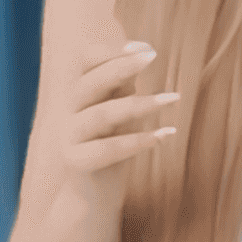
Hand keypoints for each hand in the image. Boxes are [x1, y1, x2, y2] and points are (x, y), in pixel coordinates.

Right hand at [48, 39, 181, 193]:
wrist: (91, 194)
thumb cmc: (112, 145)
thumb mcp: (120, 110)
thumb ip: (124, 85)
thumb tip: (143, 49)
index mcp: (78, 95)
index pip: (86, 63)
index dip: (112, 52)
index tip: (145, 47)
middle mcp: (67, 112)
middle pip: (91, 83)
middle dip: (121, 66)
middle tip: (153, 55)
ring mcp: (68, 137)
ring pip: (103, 114)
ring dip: (141, 103)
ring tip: (174, 98)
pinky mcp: (75, 162)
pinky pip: (108, 149)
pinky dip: (139, 140)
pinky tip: (166, 134)